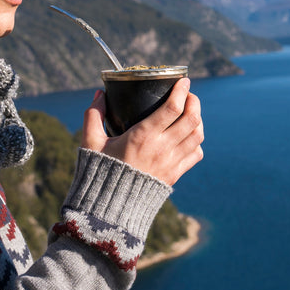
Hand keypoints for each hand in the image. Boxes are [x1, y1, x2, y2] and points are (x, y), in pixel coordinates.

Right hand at [80, 77, 203, 185]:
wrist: (110, 208)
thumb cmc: (99, 171)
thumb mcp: (90, 142)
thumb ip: (94, 115)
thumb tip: (99, 94)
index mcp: (143, 136)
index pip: (173, 107)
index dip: (182, 90)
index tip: (183, 81)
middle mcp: (162, 148)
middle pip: (192, 119)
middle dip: (194, 102)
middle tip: (188, 94)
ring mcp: (171, 163)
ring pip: (197, 135)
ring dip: (198, 120)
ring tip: (190, 112)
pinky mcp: (175, 175)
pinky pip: (195, 154)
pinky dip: (196, 142)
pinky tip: (188, 136)